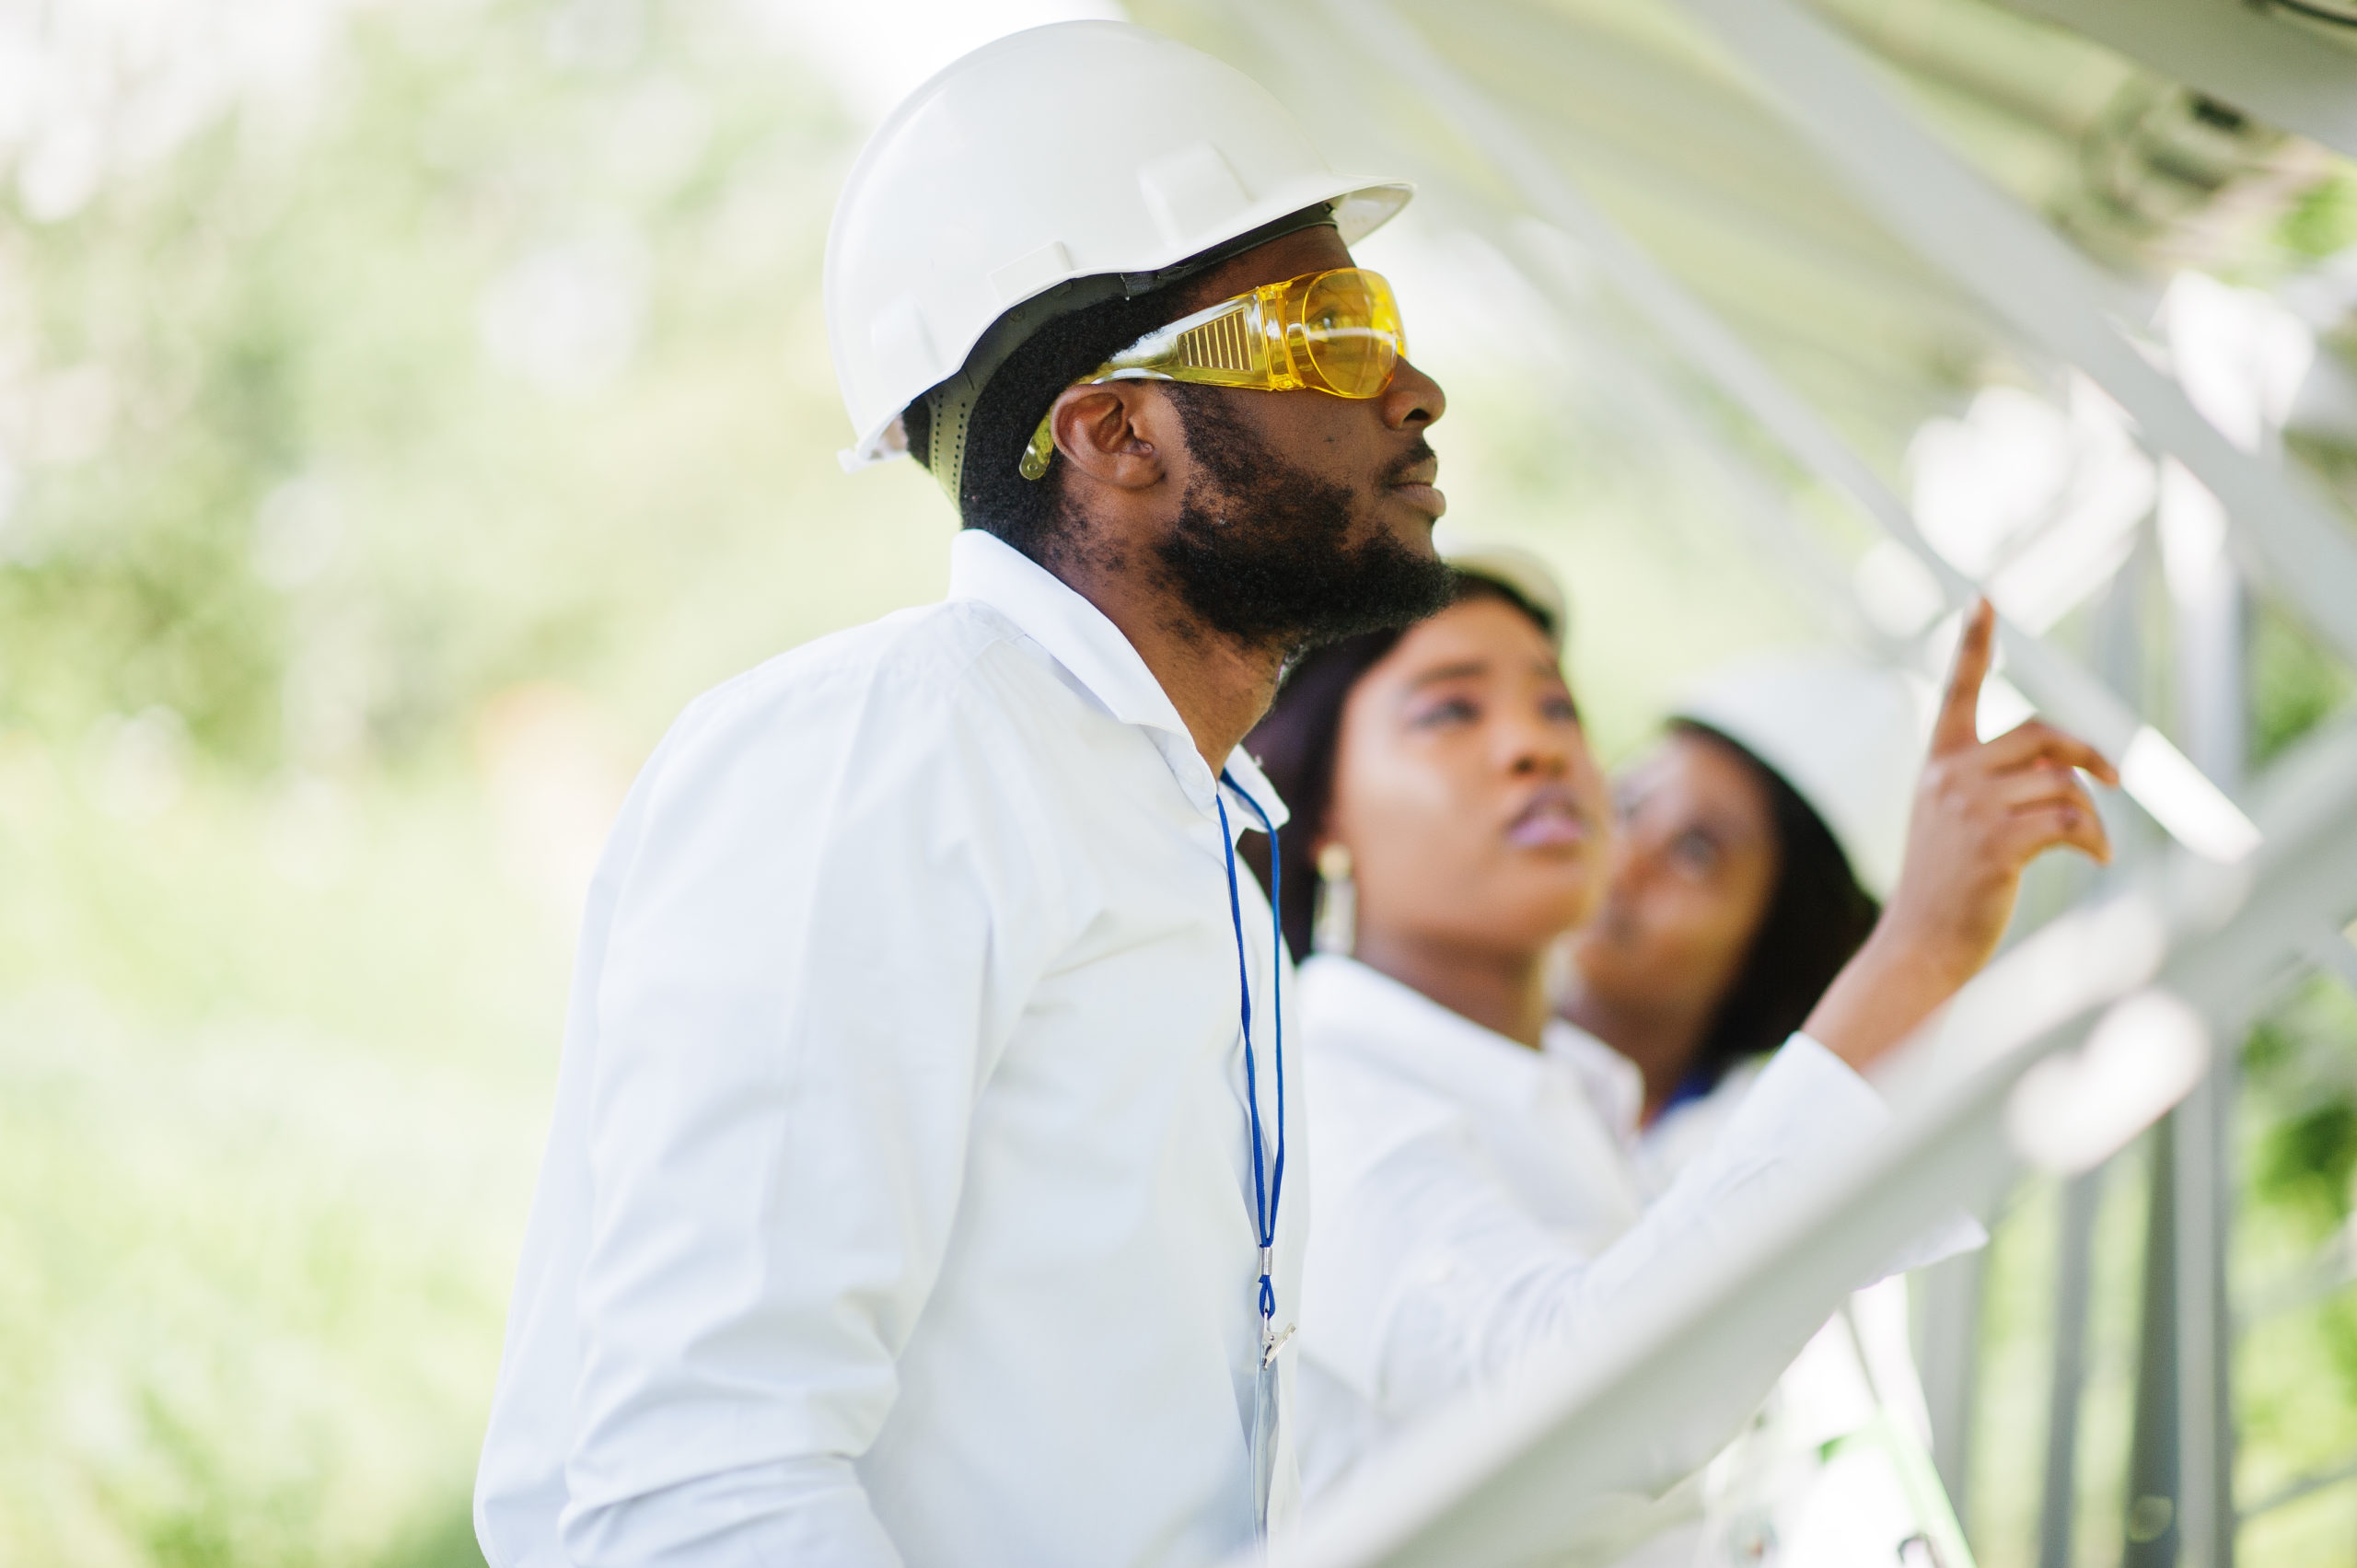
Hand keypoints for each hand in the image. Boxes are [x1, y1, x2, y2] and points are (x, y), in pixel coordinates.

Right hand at [1805, 599, 2118, 1069]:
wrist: (1918, 947)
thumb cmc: (1945, 891)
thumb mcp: (1953, 825)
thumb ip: (1992, 786)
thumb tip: (2071, 771)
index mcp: (1937, 765)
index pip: (1957, 690)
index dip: (1973, 644)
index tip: (1983, 600)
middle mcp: (1951, 775)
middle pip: (2040, 733)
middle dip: (2087, 752)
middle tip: (2114, 777)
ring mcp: (1972, 807)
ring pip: (2063, 781)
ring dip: (2092, 813)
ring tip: (2094, 845)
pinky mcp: (1998, 841)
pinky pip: (2071, 819)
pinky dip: (2096, 838)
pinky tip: (2096, 858)